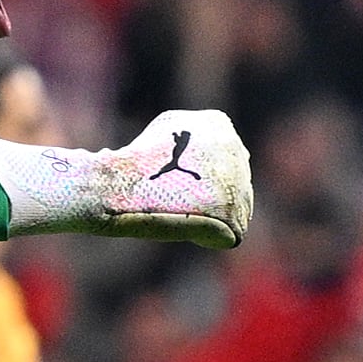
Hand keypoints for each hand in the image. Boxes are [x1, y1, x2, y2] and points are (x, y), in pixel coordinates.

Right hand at [0, 110, 253, 245]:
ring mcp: (239, 183)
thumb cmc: (133, 159)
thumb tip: (199, 156)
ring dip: (210, 216)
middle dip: (209, 196)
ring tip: (181, 214)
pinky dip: (208, 237)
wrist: (122, 185)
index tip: (176, 184)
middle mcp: (237, 151)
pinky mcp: (234, 216)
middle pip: (232, 184)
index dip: (199, 176)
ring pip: (234, 209)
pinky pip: (228, 235)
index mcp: (220, 124)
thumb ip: (189, 139)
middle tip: (179, 204)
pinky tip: (188, 228)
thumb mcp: (162, 132)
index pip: (222, 157)